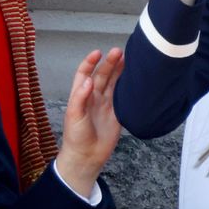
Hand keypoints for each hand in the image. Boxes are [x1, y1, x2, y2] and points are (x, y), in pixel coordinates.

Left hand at [55, 48, 124, 198]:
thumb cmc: (75, 136)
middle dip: (110, 63)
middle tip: (119, 52)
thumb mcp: (74, 115)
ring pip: (113, 83)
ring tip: (128, 58)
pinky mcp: (117, 113)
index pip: (85, 73)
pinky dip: (128, 87)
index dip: (90, 62)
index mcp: (81, 94)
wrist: (87, 156)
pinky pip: (123, 96)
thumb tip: (89, 80)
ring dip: (120, 71)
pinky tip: (135, 78)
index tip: (98, 53)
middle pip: (102, 75)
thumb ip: (80, 98)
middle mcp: (94, 96)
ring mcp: (106, 104)